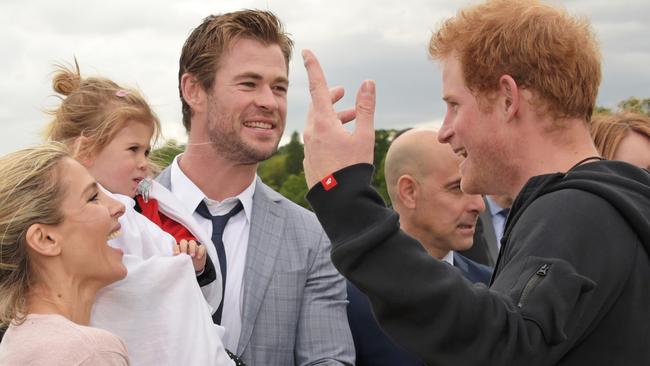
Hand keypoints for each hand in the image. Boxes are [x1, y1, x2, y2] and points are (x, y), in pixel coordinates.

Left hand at [174, 239, 206, 272]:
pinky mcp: (201, 249)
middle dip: (183, 247)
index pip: (176, 246)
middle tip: (184, 254)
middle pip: (183, 242)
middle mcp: (186, 246)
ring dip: (192, 248)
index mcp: (180, 249)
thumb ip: (178, 260)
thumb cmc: (186, 264)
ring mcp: (194, 247)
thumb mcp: (181, 263)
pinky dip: (200, 252)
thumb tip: (173, 262)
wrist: (196, 267)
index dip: (176, 249)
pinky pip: (202, 247)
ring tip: (192, 256)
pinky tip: (198, 258)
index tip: (177, 254)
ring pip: (192, 242)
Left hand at [301, 49, 375, 187]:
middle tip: (342, 92)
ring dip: (332, 117)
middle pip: (318, 106)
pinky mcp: (309, 160)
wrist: (339, 200)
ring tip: (349, 119)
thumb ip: (365, 108)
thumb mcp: (365, 136)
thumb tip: (368, 83)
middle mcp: (311, 132)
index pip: (317, 87)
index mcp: (324, 122)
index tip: (306, 52)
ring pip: (317, 124)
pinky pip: (316, 139)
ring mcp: (308, 147)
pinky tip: (339, 142)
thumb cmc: (354, 168)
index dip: (313, 67)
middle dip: (330, 97)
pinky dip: (327, 133)